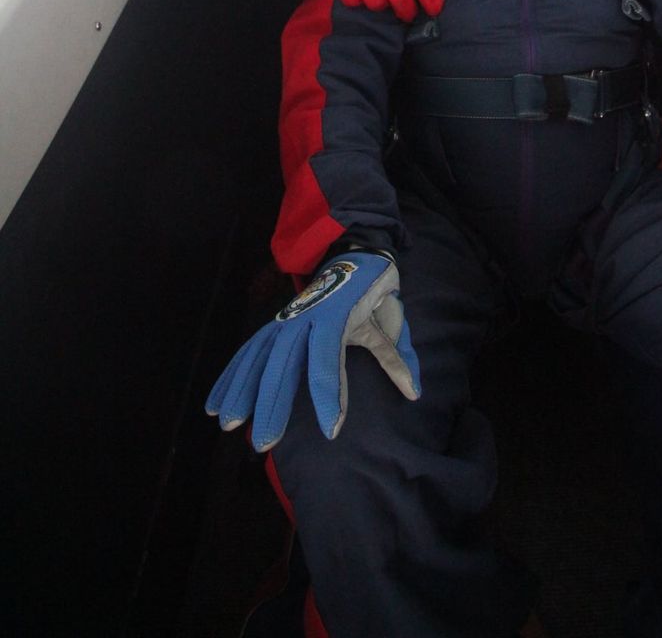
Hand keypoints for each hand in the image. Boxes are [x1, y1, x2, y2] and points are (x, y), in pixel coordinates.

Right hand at [206, 250, 419, 449]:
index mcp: (334, 317)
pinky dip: (231, 377)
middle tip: (266, 443)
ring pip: (257, 359)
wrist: (353, 251)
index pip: (327, 361)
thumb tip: (414, 393)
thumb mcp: (390, 317)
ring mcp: (285, 321)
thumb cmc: (373, 290)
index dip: (329, 396)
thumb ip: (398, 356)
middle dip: (272, 403)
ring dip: (241, 392)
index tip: (331, 431)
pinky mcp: (276, 324)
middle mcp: (303, 319)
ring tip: (229, 425)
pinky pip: (248, 352)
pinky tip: (214, 405)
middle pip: (282, 364)